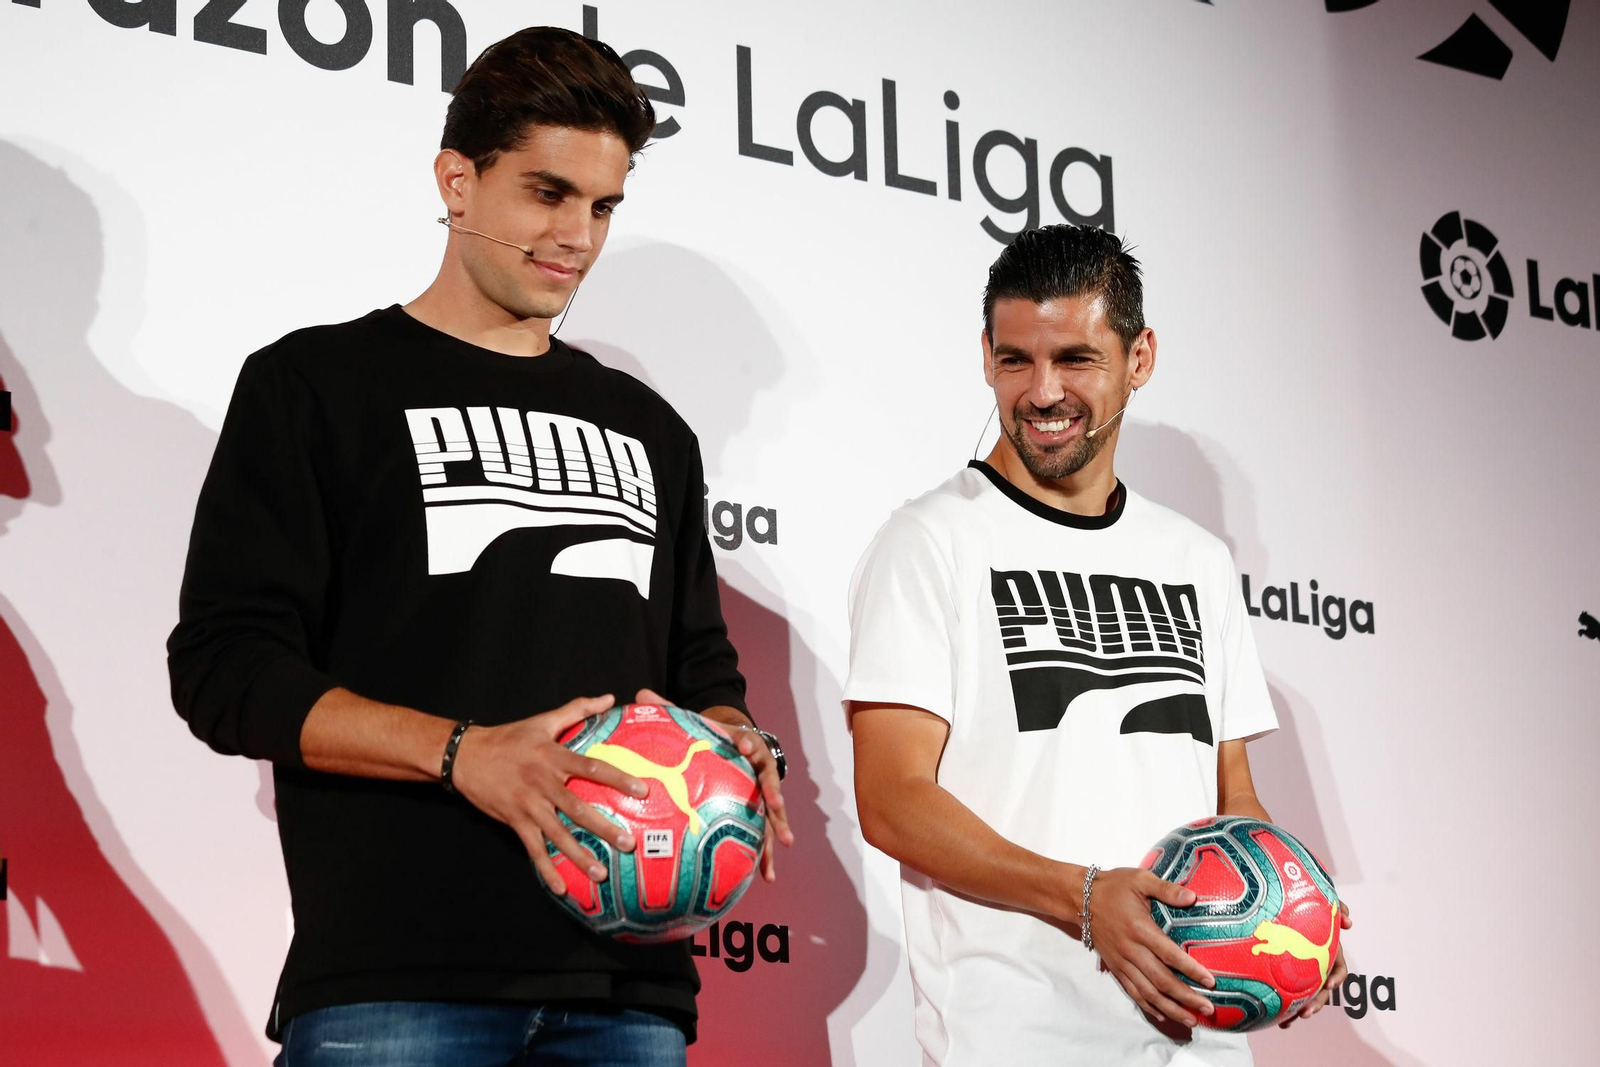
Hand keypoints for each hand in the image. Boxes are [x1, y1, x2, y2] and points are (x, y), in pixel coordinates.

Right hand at [450, 694, 646, 895]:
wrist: (466, 756)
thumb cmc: (508, 738)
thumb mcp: (542, 721)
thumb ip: (577, 710)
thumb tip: (608, 698)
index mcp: (554, 757)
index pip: (593, 768)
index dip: (618, 779)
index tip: (642, 790)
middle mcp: (544, 783)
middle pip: (578, 808)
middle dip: (604, 827)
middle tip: (628, 844)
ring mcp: (529, 805)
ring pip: (558, 834)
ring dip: (579, 855)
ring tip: (601, 873)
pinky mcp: (515, 821)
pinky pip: (534, 849)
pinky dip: (547, 870)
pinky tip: (562, 888)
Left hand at [634, 688, 794, 882]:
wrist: (739, 743)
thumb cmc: (713, 735)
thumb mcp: (694, 721)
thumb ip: (669, 710)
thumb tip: (639, 694)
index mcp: (744, 744)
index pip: (748, 741)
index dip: (747, 743)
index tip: (743, 745)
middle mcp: (759, 769)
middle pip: (771, 780)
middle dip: (774, 793)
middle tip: (775, 803)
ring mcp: (764, 792)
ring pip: (774, 811)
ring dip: (778, 827)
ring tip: (782, 846)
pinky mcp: (761, 812)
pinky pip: (765, 834)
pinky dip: (767, 854)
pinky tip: (767, 877)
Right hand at [1088, 867, 1217, 1028]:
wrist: (1081, 898)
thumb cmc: (1114, 887)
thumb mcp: (1140, 879)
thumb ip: (1166, 889)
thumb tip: (1193, 897)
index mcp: (1140, 929)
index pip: (1170, 955)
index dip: (1191, 970)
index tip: (1210, 982)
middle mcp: (1131, 950)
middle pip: (1161, 980)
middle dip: (1186, 997)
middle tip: (1208, 1009)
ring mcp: (1122, 961)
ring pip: (1148, 992)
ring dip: (1170, 1008)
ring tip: (1190, 1019)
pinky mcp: (1115, 967)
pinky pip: (1132, 991)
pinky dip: (1148, 1006)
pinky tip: (1163, 1015)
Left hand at [1279, 900, 1352, 1027]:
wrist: (1283, 908)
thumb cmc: (1306, 907)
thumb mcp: (1322, 904)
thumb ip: (1337, 908)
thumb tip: (1349, 921)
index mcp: (1328, 953)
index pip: (1339, 969)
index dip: (1337, 978)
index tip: (1330, 984)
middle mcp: (1317, 966)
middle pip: (1322, 991)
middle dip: (1317, 1003)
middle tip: (1306, 1012)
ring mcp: (1303, 973)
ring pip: (1306, 997)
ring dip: (1300, 1010)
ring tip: (1289, 1021)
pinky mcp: (1287, 976)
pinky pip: (1288, 994)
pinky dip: (1284, 1007)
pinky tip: (1276, 1018)